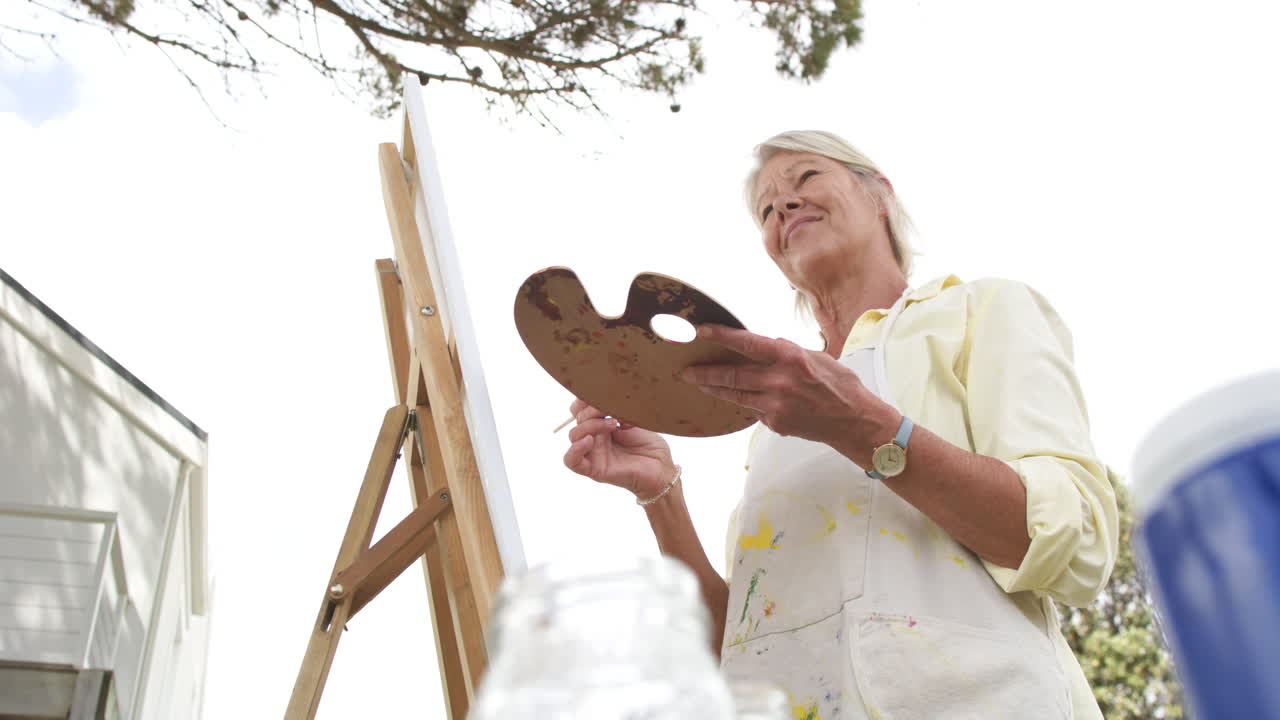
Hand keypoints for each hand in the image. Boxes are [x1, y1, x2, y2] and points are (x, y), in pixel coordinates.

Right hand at [563, 398, 675, 499]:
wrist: (662, 469)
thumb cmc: (651, 446)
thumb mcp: (635, 420)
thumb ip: (618, 410)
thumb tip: (605, 402)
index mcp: (602, 425)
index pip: (580, 409)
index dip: (583, 400)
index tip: (599, 393)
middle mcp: (595, 438)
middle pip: (577, 419)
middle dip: (592, 410)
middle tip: (611, 410)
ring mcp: (594, 453)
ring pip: (574, 435)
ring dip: (590, 425)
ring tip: (613, 425)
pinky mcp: (594, 469)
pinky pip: (571, 461)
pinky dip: (575, 449)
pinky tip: (589, 441)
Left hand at [680, 324, 890, 447]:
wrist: (854, 421)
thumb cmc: (838, 384)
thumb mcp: (815, 356)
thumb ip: (785, 351)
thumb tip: (761, 345)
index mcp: (790, 357)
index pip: (746, 344)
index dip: (720, 336)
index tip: (698, 331)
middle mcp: (779, 381)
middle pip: (731, 374)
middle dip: (704, 371)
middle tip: (684, 369)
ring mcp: (775, 404)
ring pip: (734, 396)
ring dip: (713, 388)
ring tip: (695, 382)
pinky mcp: (774, 423)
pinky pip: (752, 410)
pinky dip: (744, 402)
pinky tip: (734, 399)